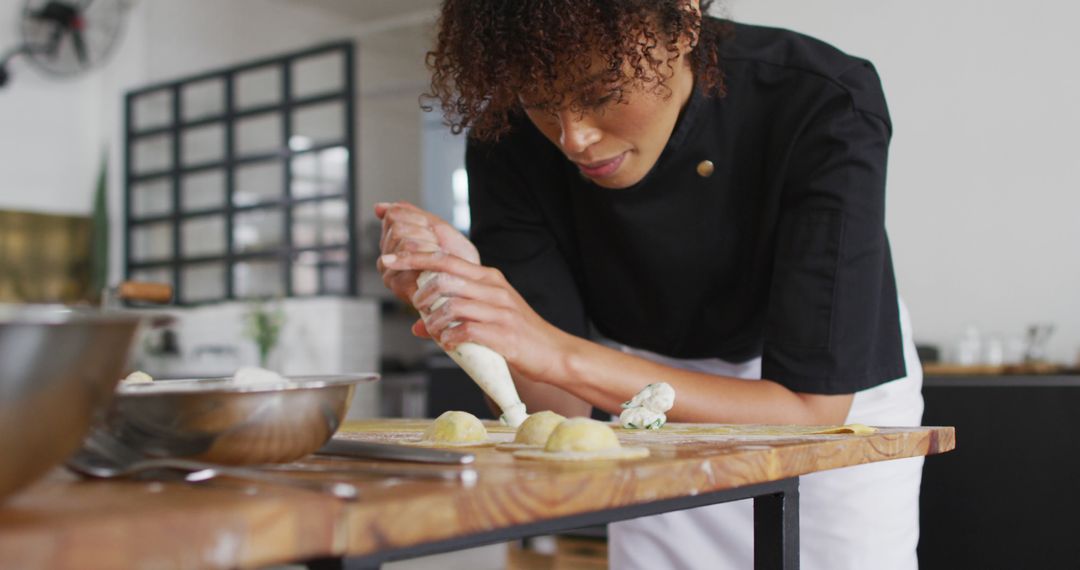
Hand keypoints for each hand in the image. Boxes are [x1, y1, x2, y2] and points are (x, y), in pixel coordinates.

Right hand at [374, 202, 478, 320]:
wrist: (473, 279)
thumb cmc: (455, 256)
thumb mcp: (433, 227)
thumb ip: (407, 214)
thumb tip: (378, 207)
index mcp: (390, 245)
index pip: (393, 215)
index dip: (419, 220)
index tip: (432, 232)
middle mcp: (385, 262)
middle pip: (397, 230)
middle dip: (425, 233)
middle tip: (437, 248)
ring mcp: (391, 276)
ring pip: (405, 243)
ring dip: (430, 246)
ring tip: (437, 257)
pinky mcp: (401, 288)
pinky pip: (411, 260)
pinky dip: (431, 257)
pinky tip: (438, 266)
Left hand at [380, 250, 571, 381]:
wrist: (554, 352)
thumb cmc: (519, 334)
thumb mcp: (487, 316)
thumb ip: (453, 315)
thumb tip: (418, 325)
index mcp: (488, 278)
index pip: (445, 258)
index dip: (413, 257)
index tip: (389, 259)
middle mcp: (493, 288)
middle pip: (444, 277)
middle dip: (421, 292)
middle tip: (416, 307)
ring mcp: (499, 311)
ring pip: (452, 305)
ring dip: (433, 320)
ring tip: (432, 330)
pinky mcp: (503, 334)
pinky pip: (465, 331)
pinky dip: (449, 338)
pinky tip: (448, 343)